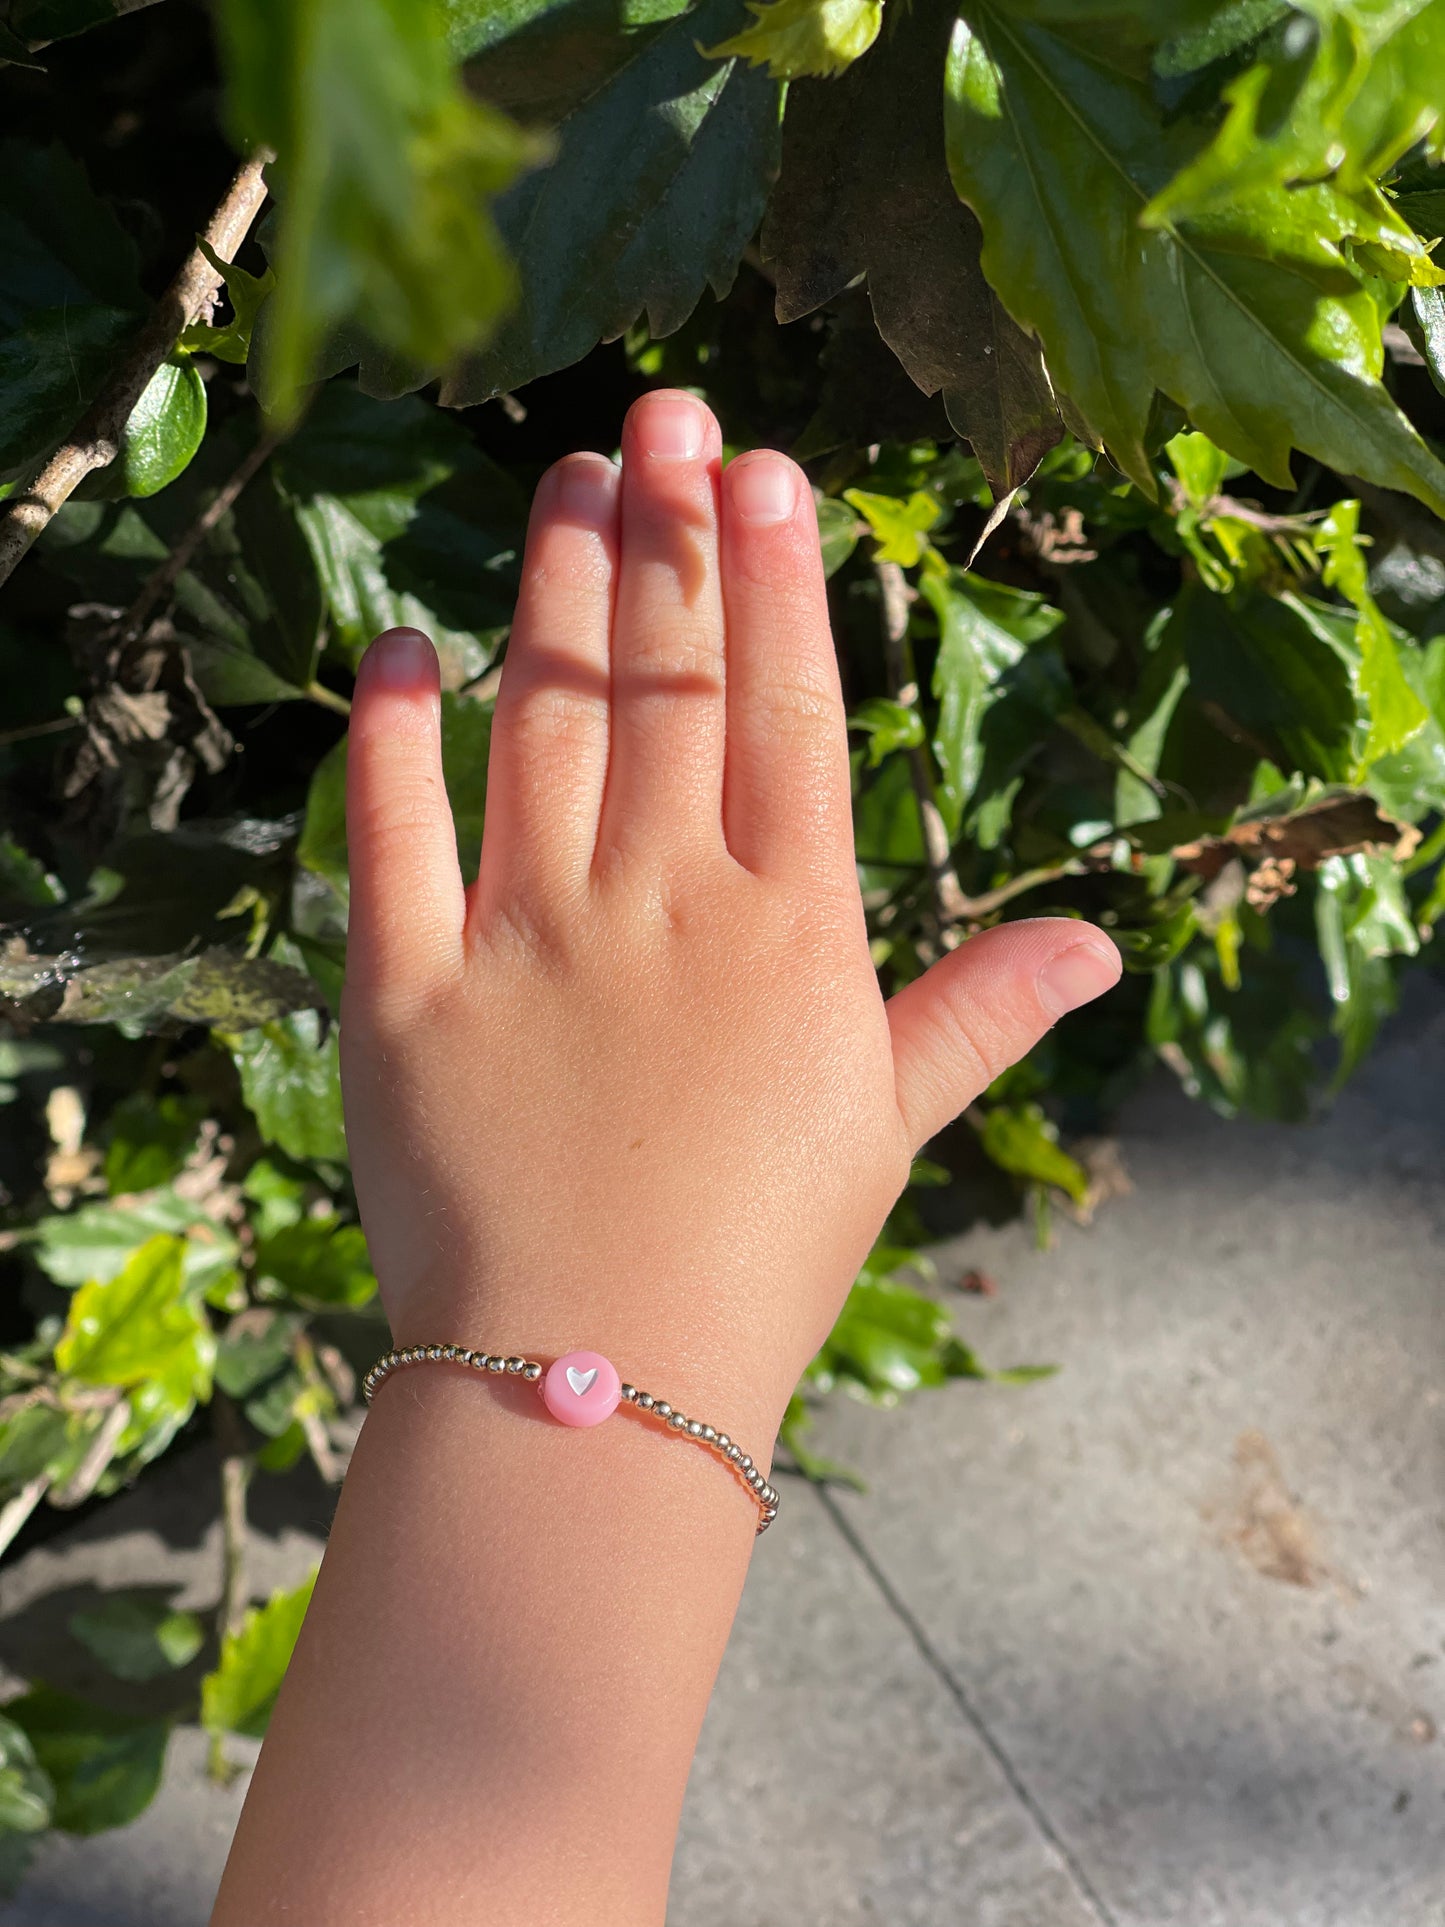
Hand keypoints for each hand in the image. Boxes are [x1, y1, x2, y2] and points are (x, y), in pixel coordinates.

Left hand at [339, 390, 1119, 1440]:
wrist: (595, 1384)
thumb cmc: (760, 1257)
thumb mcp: (885, 1127)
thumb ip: (979, 1013)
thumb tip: (1097, 945)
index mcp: (786, 928)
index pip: (785, 710)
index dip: (772, 579)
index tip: (760, 467)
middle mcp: (658, 902)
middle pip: (666, 682)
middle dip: (666, 532)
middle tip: (657, 409)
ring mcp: (523, 937)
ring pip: (541, 723)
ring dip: (553, 592)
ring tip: (563, 482)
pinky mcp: (405, 991)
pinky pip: (392, 834)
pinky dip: (390, 734)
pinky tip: (400, 646)